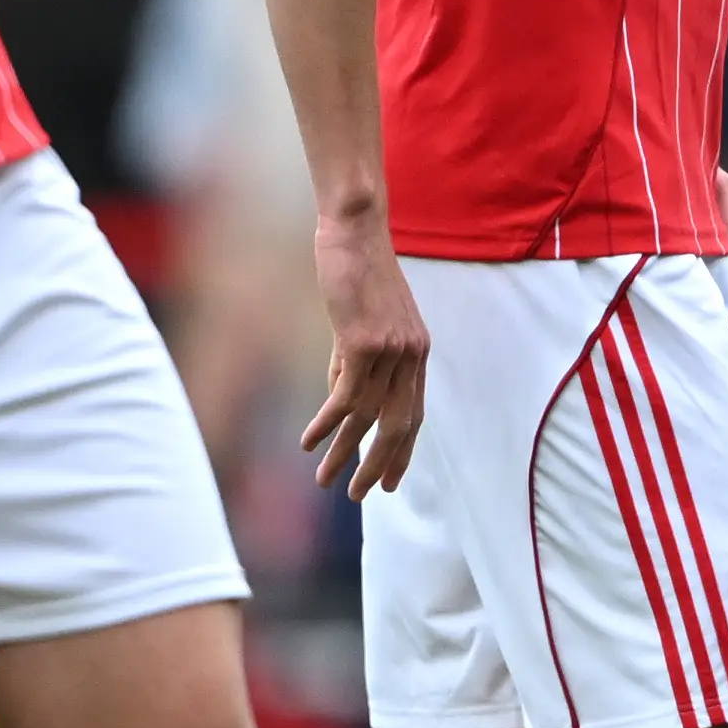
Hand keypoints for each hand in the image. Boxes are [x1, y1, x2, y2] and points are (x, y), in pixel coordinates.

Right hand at [304, 211, 429, 495]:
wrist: (354, 232)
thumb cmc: (355, 272)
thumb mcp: (360, 325)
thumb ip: (353, 363)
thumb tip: (341, 406)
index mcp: (417, 352)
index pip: (415, 414)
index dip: (402, 452)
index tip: (390, 482)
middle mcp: (411, 355)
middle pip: (400, 426)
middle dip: (378, 465)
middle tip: (358, 496)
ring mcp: (392, 350)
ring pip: (368, 417)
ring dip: (343, 453)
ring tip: (323, 480)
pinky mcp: (365, 342)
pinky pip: (346, 397)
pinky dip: (327, 424)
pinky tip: (309, 441)